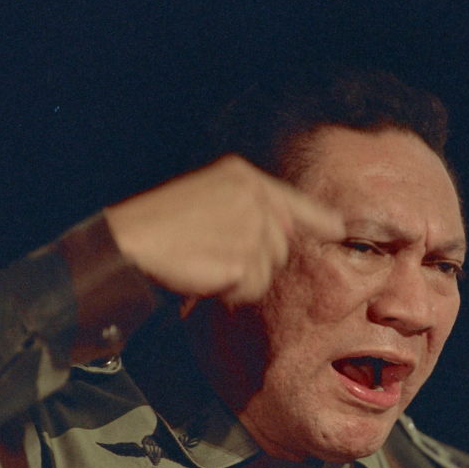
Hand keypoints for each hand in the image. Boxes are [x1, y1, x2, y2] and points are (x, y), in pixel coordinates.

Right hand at [104, 154, 343, 306]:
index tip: (338, 228)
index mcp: (241, 176)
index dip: (316, 217)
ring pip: (268, 271)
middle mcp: (253, 197)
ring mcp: (250, 227)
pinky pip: (253, 289)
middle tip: (212, 255)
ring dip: (241, 277)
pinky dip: (232, 291)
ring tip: (206, 262)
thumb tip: (287, 230)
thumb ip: (249, 210)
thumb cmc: (161, 224)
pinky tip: (206, 275)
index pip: (289, 199)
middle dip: (254, 260)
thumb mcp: (207, 198)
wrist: (130, 242)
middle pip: (281, 246)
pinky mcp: (243, 259)